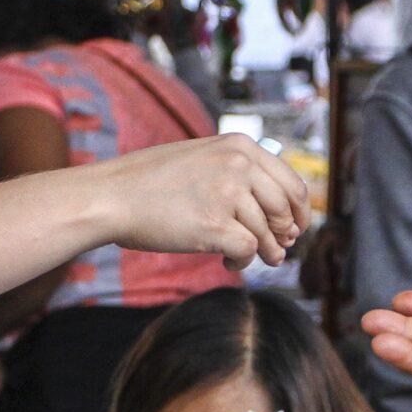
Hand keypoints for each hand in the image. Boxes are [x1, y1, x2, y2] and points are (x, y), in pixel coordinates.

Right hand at [97, 134, 309, 269]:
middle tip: (277, 250)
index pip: (290, 182)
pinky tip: (229, 264)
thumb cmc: (148, 182)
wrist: (111, 196)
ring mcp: (227, 195)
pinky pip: (248, 251)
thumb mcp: (200, 157)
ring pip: (267, 234)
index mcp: (238, 146)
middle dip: (285, 235)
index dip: (300, 211)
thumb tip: (276, 209)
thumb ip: (237, 172)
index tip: (296, 227)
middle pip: (285, 210)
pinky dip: (243, 263)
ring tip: (247, 259)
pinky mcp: (214, 226)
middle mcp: (238, 166)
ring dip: (263, 253)